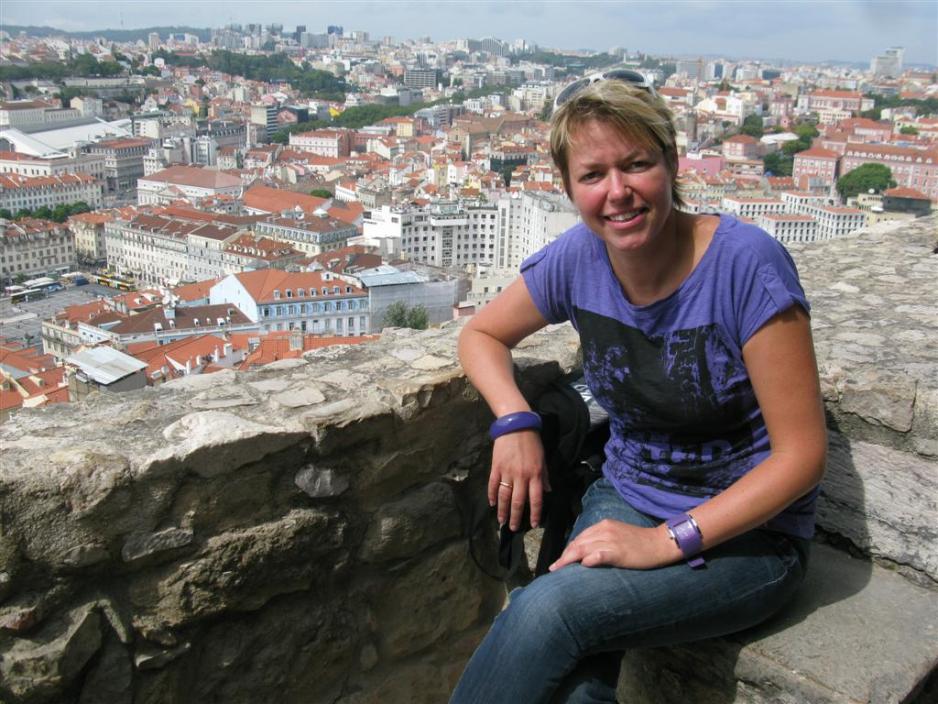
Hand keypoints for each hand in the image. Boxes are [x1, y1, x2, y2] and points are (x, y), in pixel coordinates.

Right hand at [488, 430, 548, 530]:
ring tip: (501, 521)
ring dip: (503, 510)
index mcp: (535, 475)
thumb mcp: (542, 459)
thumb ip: (544, 476)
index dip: (534, 513)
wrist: (516, 426)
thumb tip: (547, 491)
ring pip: (504, 496)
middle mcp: (521, 476)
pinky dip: (492, 495)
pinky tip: (492, 504)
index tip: (533, 524)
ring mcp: (507, 472)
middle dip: (516, 517)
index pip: (535, 499)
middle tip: (513, 528)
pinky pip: (493, 485)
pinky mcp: (496, 467)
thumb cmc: (532, 442)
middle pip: (518, 501)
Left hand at [548, 520, 680, 570]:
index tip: (560, 560)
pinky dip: (588, 559)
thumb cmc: (640, 542)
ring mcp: (610, 540)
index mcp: (603, 525)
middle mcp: (604, 530)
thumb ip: (602, 540)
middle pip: (577, 543)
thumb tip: (586, 553)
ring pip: (583, 548)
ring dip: (568, 559)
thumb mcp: (618, 535)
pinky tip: (582, 565)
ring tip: (559, 569)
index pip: (580, 537)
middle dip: (564, 555)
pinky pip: (598, 554)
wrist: (660, 543)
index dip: (568, 549)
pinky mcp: (618, 552)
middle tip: (555, 567)